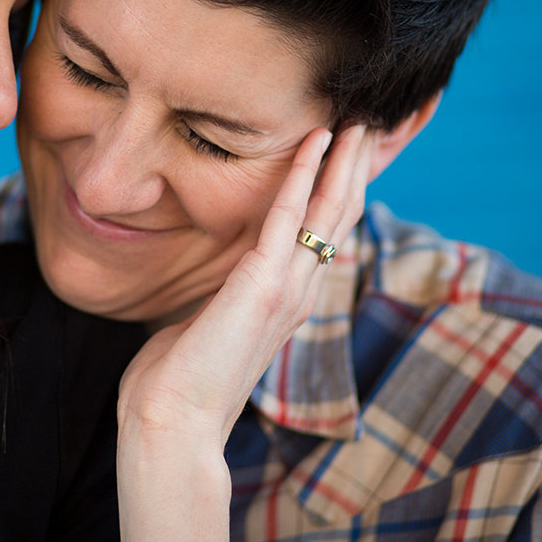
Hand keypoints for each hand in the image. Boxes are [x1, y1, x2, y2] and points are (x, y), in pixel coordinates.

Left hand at [117, 122, 373, 442]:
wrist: (173, 421)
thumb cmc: (180, 378)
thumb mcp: (209, 321)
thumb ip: (224, 295)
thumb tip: (212, 282)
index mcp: (290, 299)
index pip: (327, 233)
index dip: (342, 189)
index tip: (350, 149)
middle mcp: (300, 291)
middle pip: (342, 216)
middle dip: (356, 166)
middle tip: (368, 120)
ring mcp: (287, 289)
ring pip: (330, 210)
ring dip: (343, 160)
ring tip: (356, 119)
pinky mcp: (264, 286)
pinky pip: (289, 217)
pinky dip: (304, 175)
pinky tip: (315, 141)